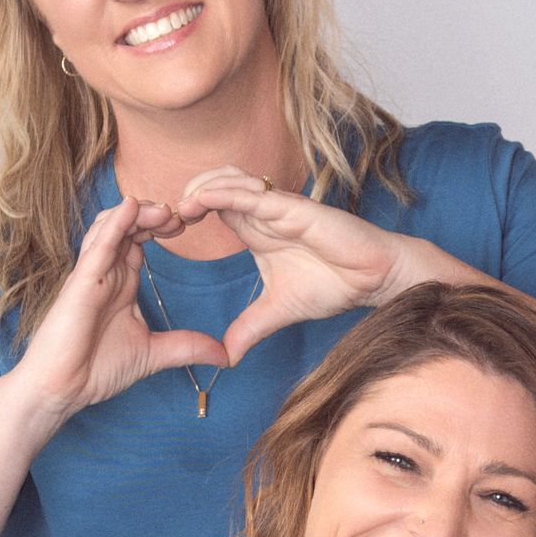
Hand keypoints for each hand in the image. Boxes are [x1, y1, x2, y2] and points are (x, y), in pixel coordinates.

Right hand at [12, 199, 229, 420]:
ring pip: (111, 228)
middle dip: (154, 215)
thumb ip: (186, 347)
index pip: (140, 241)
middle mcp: (105, 273)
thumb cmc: (95, 369)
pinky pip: (98, 247)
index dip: (162, 228)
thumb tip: (225, 355)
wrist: (62, 390)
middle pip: (127, 227)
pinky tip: (132, 208)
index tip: (188, 224)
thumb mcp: (153, 354)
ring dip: (137, 213)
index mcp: (120, 283)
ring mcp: (91, 275)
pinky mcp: (81, 283)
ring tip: (164, 209)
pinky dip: (115, 225)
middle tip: (182, 214)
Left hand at [175, 170, 456, 362]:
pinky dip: (223, 192)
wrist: (374, 279)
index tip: (161, 234)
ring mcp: (277, 206)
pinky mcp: (293, 207)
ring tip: (178, 209)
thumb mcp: (278, 311)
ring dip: (199, 188)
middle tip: (162, 220)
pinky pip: (251, 192)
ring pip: (228, 179)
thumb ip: (250, 327)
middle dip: (184, 195)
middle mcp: (262, 212)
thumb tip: (227, 357)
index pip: (210, 206)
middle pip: (212, 184)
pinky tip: (200, 202)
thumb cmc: (334, 285)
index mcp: (255, 228)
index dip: (184, 212)